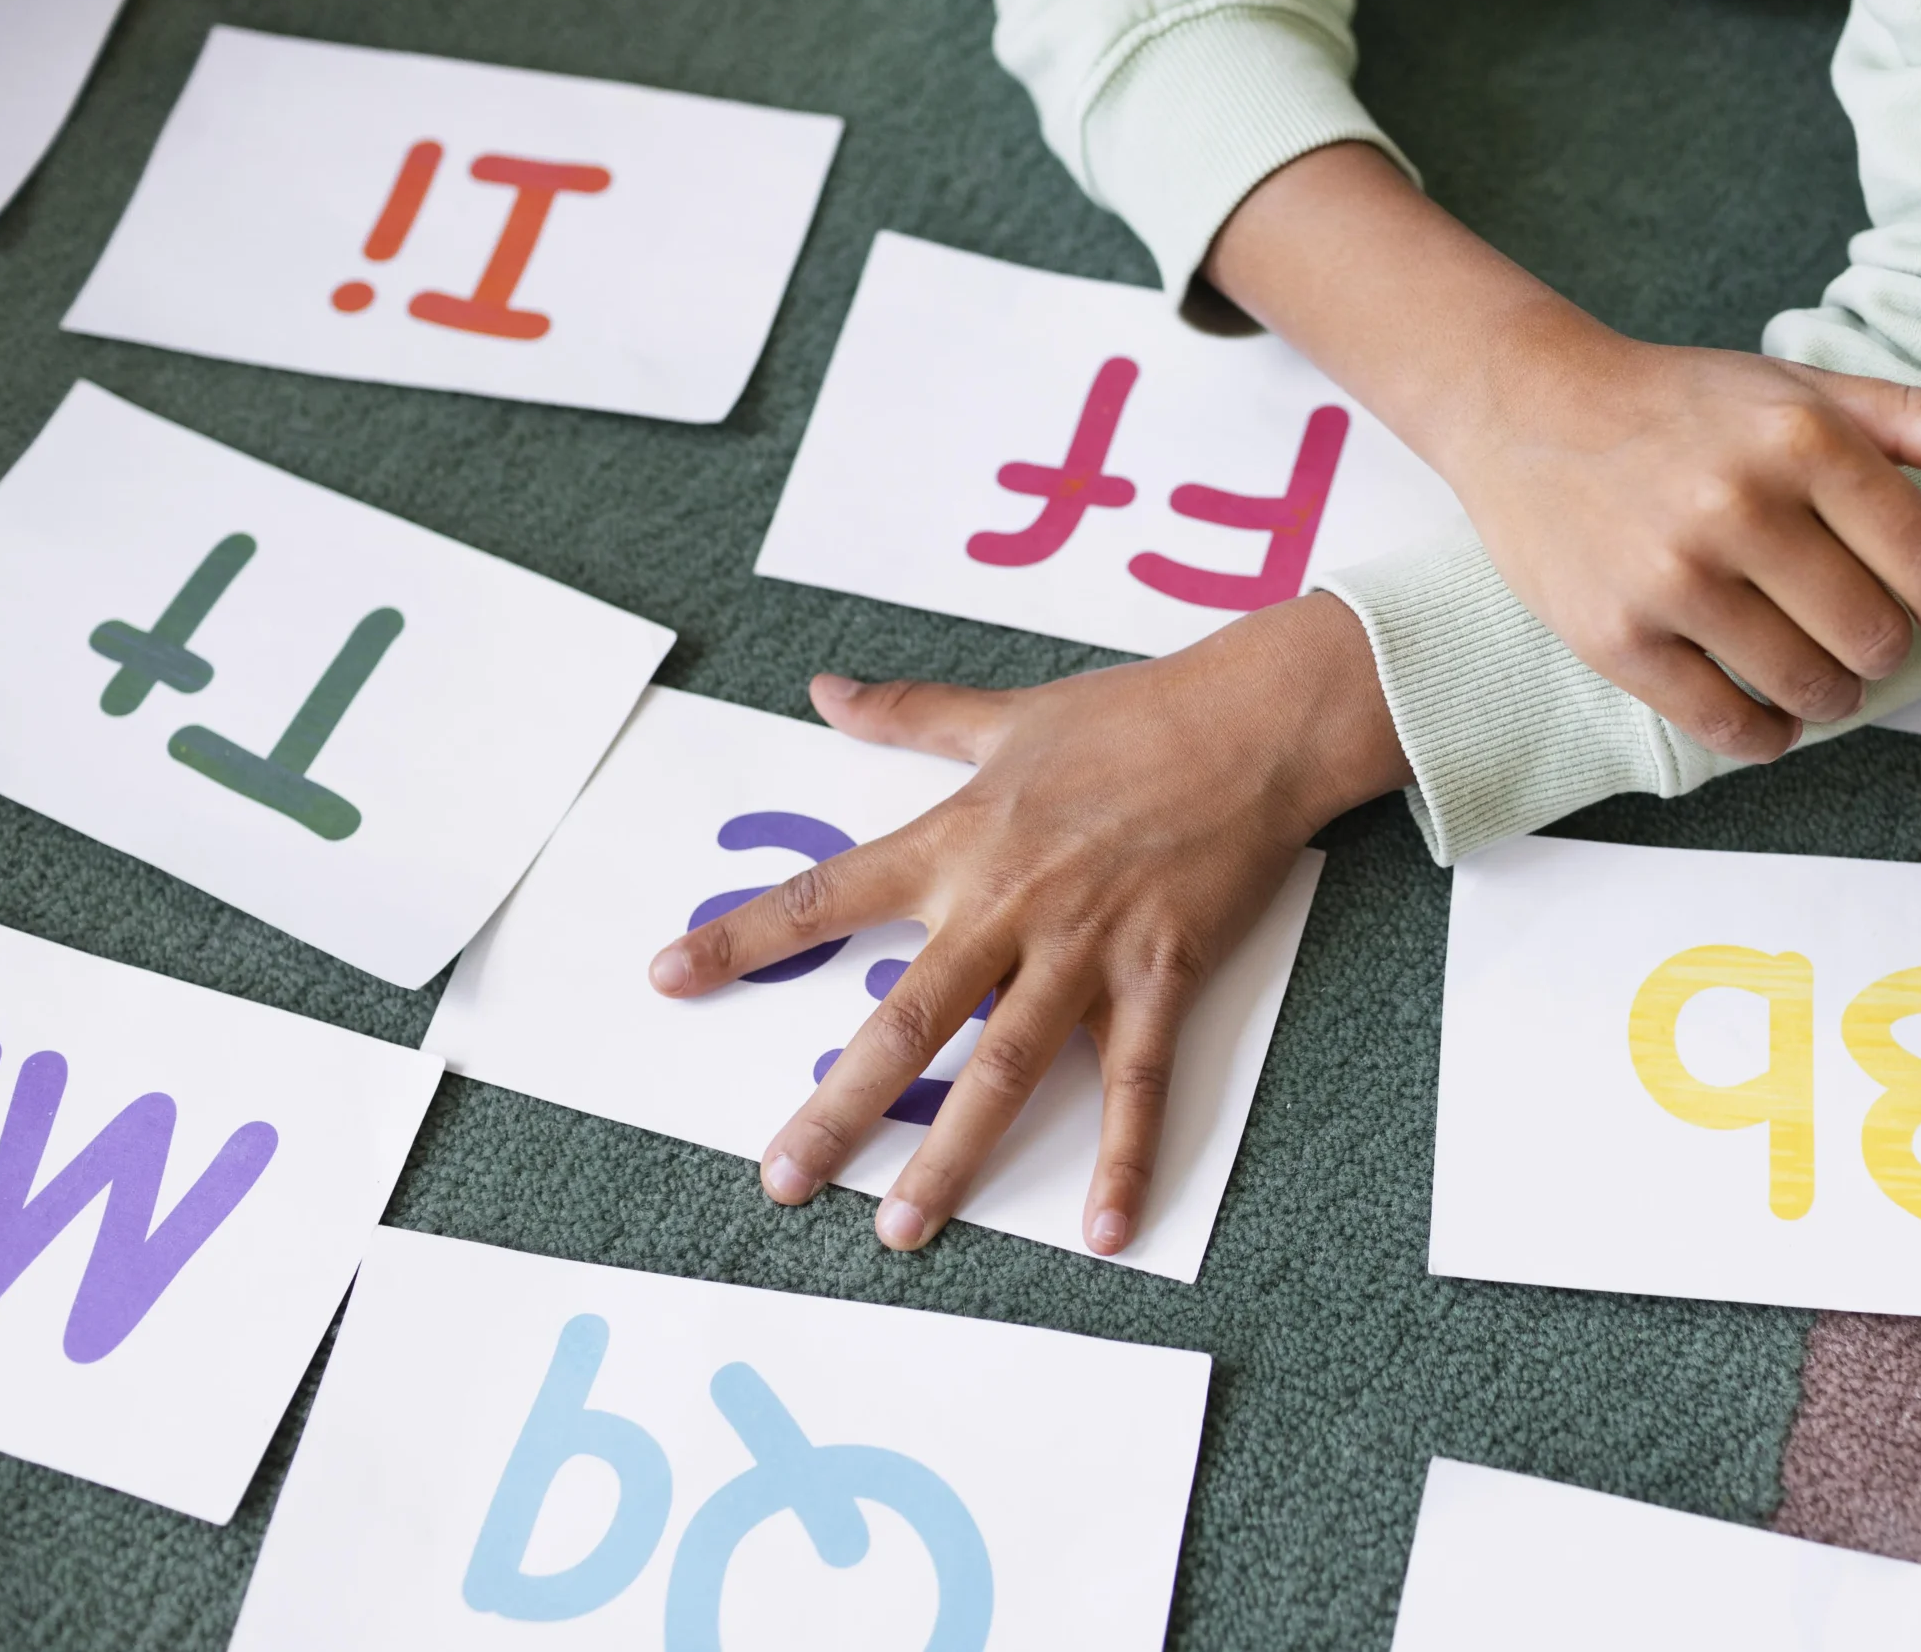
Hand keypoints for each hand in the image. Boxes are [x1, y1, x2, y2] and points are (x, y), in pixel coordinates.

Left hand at [645, 593, 1408, 1254]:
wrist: (1250, 723)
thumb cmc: (1129, 715)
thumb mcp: (1004, 715)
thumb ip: (908, 716)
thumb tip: (824, 692)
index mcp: (958, 841)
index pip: (828, 896)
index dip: (743, 939)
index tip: (669, 979)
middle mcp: (1007, 905)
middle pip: (906, 1021)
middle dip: (840, 1107)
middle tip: (783, 1180)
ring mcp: (1084, 949)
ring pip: (1004, 1068)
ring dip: (952, 1155)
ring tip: (904, 1229)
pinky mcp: (1160, 976)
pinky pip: (1135, 1083)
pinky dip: (1123, 1158)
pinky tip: (1105, 1228)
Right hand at [1203, 142, 1920, 763]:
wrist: (1527, 411)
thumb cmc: (1680, 407)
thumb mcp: (1797, 390)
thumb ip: (1911, 421)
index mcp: (1803, 439)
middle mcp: (1741, 506)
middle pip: (1870, 633)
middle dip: (1881, 654)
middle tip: (1862, 647)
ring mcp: (1674, 577)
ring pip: (1805, 685)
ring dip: (1830, 698)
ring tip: (1821, 682)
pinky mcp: (1618, 637)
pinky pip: (1725, 723)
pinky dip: (1768, 735)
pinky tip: (1773, 718)